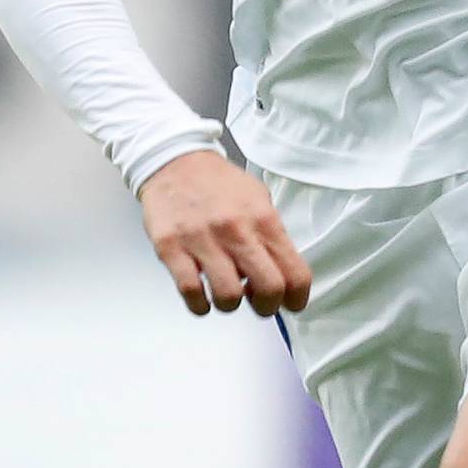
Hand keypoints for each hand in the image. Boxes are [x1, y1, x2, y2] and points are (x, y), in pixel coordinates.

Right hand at [138, 149, 311, 318]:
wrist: (174, 161)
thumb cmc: (217, 183)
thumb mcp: (258, 198)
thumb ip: (272, 234)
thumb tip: (284, 272)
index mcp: (263, 218)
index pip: (295, 273)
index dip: (297, 298)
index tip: (290, 303)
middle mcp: (236, 229)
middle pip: (268, 289)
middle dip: (267, 307)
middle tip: (258, 303)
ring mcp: (202, 239)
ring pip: (229, 297)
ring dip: (230, 304)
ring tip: (226, 293)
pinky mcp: (171, 248)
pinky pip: (191, 292)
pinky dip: (199, 304)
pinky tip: (202, 296)